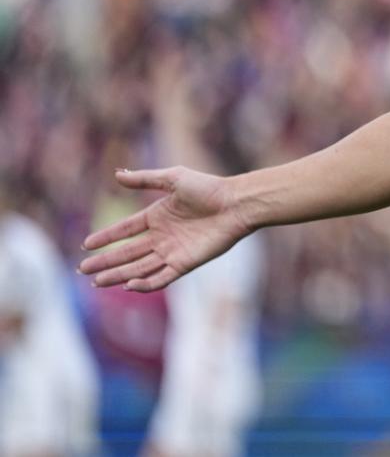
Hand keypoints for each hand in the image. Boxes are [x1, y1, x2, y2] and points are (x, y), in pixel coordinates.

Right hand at [79, 167, 250, 291]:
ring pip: (139, 267)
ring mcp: (173, 251)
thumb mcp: (173, 178)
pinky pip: (161, 278)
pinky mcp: (185, 263)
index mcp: (157, 216)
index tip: (86, 245)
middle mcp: (162, 236)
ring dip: (118, 275)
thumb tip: (116, 174)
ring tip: (97, 281)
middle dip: (105, 262)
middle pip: (127, 252)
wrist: (236, 204)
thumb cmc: (209, 188)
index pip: (125, 230)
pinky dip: (145, 284)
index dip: (105, 237)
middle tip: (83, 270)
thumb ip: (145, 178)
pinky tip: (128, 284)